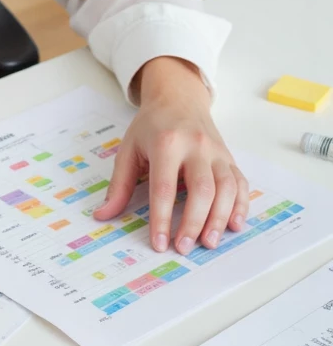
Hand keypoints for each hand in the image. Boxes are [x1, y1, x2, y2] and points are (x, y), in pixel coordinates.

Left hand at [92, 56, 249, 255]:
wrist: (178, 97)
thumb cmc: (151, 125)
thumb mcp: (129, 148)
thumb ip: (119, 184)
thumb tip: (103, 215)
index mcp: (166, 143)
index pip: (164, 187)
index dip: (162, 218)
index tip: (160, 243)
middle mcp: (196, 147)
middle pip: (201, 189)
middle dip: (194, 222)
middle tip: (184, 247)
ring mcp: (216, 152)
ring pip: (226, 188)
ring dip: (219, 218)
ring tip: (209, 243)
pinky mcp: (229, 157)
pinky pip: (241, 183)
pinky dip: (241, 206)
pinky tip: (234, 225)